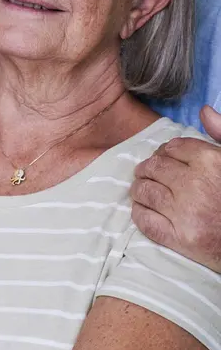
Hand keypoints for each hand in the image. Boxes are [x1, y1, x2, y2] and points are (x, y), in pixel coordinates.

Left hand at [131, 106, 220, 272]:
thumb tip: (204, 111)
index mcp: (211, 162)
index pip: (173, 148)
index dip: (164, 151)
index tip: (163, 157)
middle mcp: (196, 185)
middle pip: (155, 168)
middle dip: (146, 168)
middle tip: (144, 173)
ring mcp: (186, 213)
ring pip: (146, 192)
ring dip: (139, 189)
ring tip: (140, 189)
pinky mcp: (180, 239)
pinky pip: (147, 221)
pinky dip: (139, 214)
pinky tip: (141, 210)